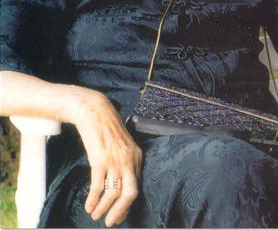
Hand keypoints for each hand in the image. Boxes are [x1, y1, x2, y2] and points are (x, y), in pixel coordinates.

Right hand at [71, 88, 141, 226]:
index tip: (120, 213)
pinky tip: (89, 205)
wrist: (94, 111)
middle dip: (120, 211)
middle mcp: (129, 160)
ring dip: (104, 208)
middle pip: (130, 193)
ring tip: (95, 214)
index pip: (137, 185)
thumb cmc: (107, 127)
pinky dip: (93, 199)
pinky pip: (98, 187)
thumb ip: (125, 160)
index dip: (128, 203)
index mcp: (137, 156)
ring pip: (113, 193)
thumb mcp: (122, 144)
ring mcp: (115, 160)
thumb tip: (121, 182)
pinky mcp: (100, 160)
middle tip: (111, 221)